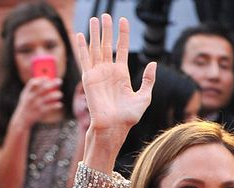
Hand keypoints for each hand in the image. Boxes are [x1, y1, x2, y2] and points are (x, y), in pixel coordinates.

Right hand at [12, 76, 63, 129]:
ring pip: (48, 97)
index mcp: (27, 92)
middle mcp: (32, 97)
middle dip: (52, 83)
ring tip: (60, 94)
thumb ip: (32, 88)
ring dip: (56, 95)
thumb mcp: (25, 95)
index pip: (32, 83)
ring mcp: (37, 104)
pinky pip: (51, 107)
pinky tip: (60, 104)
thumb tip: (44, 80)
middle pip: (43, 88)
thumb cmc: (26, 105)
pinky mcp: (41, 111)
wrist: (23, 118)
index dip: (40, 79)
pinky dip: (56, 105)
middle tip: (60, 81)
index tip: (47, 77)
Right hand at [75, 15, 154, 135]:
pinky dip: (82, 46)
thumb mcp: (144, 97)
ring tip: (94, 18)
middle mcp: (108, 71)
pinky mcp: (88, 78)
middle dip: (107, 30)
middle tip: (106, 14)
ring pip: (95, 48)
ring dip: (95, 33)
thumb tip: (153, 63)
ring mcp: (98, 73)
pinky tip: (80, 34)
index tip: (124, 21)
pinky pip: (84, 59)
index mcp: (121, 74)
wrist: (114, 126)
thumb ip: (148, 80)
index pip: (121, 49)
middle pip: (107, 45)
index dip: (123, 35)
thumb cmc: (129, 116)